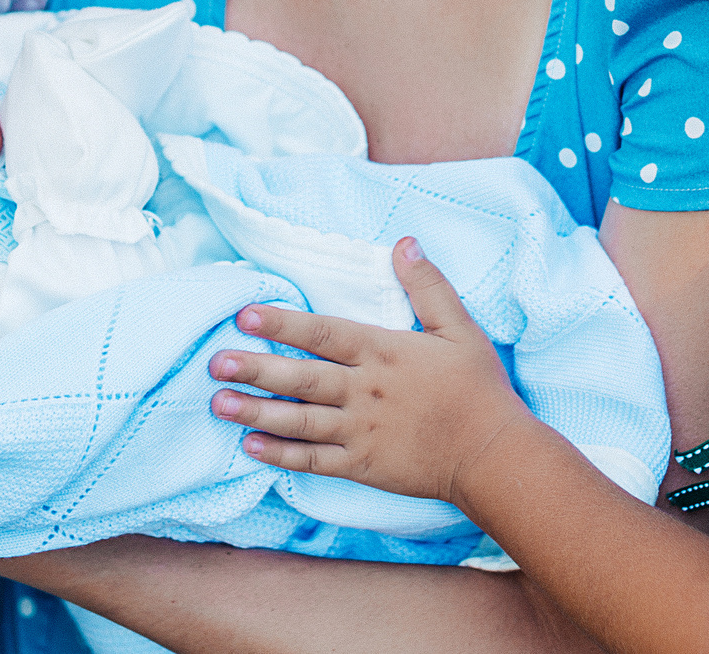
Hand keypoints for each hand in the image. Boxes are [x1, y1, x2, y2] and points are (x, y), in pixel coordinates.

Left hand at [208, 238, 535, 505]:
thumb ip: (428, 285)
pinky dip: (281, 456)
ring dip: (256, 412)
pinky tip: (250, 448)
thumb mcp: (460, 328)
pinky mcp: (362, 465)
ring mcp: (361, 431)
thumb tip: (404, 242)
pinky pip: (314, 461)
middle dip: (256, 369)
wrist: (494, 455)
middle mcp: (365, 391)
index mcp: (384, 352)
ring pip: (299, 420)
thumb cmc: (477, 389)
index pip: (324, 333)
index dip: (282, 322)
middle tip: (214, 363)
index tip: (245, 315)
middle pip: (301, 377)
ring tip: (218, 404)